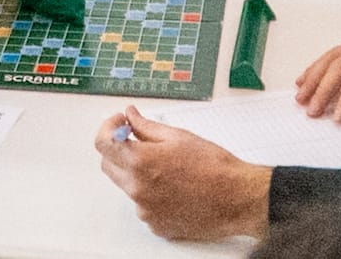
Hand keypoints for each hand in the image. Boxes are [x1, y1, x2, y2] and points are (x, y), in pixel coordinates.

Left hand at [95, 107, 271, 240]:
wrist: (238, 198)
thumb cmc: (214, 167)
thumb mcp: (178, 136)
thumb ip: (146, 126)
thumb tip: (130, 116)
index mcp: (141, 162)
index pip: (103, 143)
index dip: (108, 128)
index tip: (120, 123)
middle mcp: (138, 188)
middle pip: (109, 165)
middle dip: (119, 150)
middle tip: (138, 140)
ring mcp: (145, 209)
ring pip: (126, 186)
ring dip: (137, 173)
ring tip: (167, 168)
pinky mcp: (156, 224)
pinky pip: (143, 205)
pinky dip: (151, 194)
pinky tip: (174, 188)